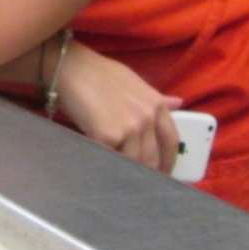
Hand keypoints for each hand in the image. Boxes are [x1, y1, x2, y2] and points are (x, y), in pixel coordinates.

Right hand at [56, 41, 181, 172]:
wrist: (71, 67)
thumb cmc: (98, 72)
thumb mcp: (133, 82)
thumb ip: (154, 98)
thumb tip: (177, 103)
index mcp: (156, 104)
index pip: (171, 140)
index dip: (168, 160)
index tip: (162, 171)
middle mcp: (147, 117)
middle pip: (152, 158)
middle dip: (146, 173)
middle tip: (138, 183)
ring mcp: (129, 128)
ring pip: (133, 163)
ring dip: (125, 172)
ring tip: (116, 176)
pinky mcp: (107, 136)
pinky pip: (110, 159)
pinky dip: (105, 164)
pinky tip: (100, 166)